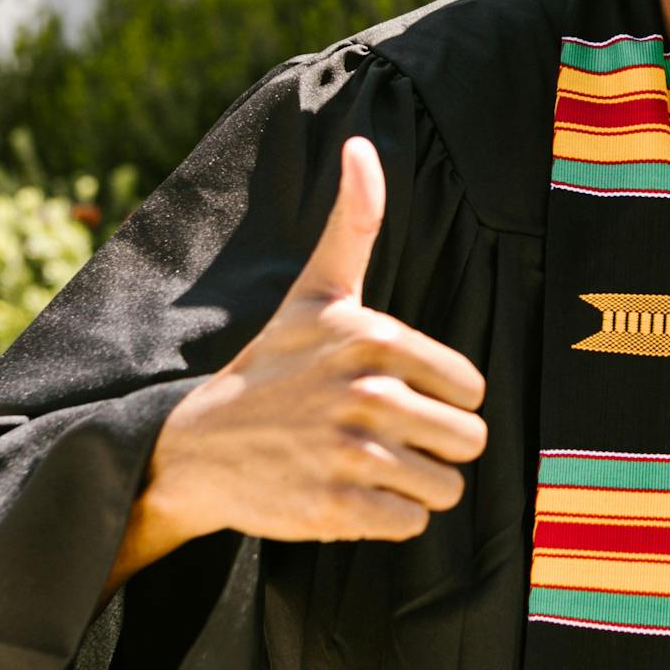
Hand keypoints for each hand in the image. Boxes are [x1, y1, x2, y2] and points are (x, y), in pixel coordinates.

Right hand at [145, 133, 489, 544]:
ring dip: (413, 486)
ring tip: (366, 465)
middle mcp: (367, 392)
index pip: (472, 390)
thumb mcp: (315, 292)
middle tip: (382, 436)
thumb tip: (361, 146)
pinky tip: (348, 494)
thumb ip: (353, 224)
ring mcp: (351, 452)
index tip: (394, 395)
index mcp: (375, 337)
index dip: (441, 399)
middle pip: (469, 441)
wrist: (197, 446)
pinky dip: (387, 518)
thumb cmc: (273, 366)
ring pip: (446, 488)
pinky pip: (411, 524)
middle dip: (434, 446)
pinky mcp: (337, 508)